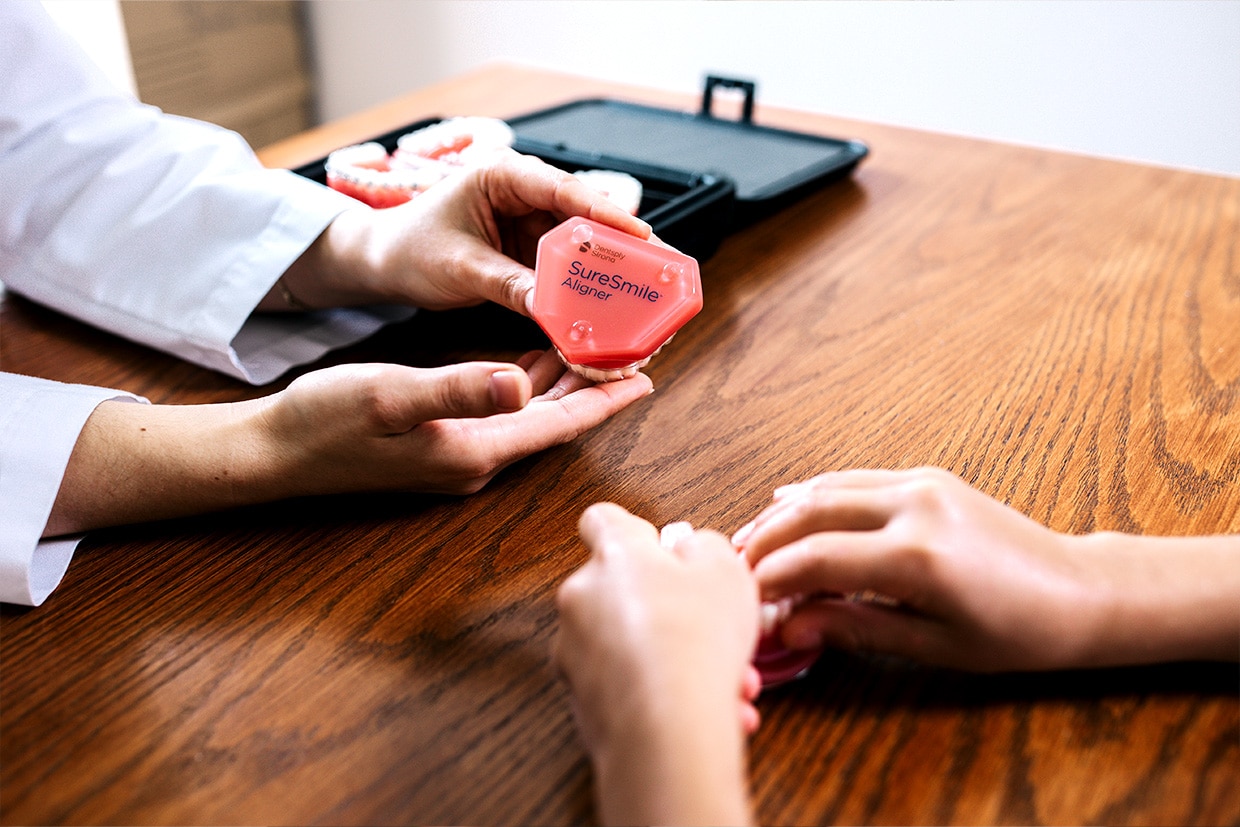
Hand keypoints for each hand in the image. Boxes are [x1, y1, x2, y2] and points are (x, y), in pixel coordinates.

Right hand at [47, 351, 651, 534]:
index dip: (603, 402)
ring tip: (593, 347)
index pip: (557, 425)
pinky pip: (497, 414)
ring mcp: (455, 455)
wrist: (274, 452)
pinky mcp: (437, 445)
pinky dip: (522, 385)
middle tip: (629, 353)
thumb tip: (520, 382)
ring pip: (526, 416)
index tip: (645, 379)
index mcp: (474, 451)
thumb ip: (458, 388)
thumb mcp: (391, 394)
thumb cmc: (326, 422)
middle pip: (551, 422)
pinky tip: (530, 359)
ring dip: (558, 383)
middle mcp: (474, 460)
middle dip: (591, 389)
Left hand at [277, 150, 651, 314]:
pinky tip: (608, 303)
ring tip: (643, 290)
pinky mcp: (530, 249)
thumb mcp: (461, 268)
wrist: (383, 262)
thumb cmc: (410, 249)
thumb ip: (509, 285)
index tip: (641, 235)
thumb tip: (553, 310)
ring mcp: (529, 221)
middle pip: (583, 216)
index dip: (606, 213)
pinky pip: (565, 266)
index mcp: (502, 176)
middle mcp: (523, 192)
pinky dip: (584, 285)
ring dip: (606, 268)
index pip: (563, 190)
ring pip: (580, 242)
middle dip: (618, 243)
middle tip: (658, 268)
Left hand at [555, 503, 757, 826]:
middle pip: (623, 589)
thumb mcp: (726, 569)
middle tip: (710, 627)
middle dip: (670, 608)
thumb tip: (691, 548)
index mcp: (613, 556)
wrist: (667, 727)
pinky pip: (627, 685)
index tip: (660, 549)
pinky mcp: (580, 699)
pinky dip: (662, 692)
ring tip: (729, 680)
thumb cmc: (693, 641)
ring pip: (630, 644)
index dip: (634, 531)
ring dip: (675, 656)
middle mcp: (581, 598)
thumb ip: (706, 546)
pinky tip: (714, 708)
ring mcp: (575, 651)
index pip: (602, 520)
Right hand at [734, 467, 1239, 670]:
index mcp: (917, 556)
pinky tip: (789, 507)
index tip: (744, 602)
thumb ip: (854, 628)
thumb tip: (791, 626)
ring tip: (752, 544)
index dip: (770, 580)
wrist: (1078, 592)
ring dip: (783, 514)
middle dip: (764, 541)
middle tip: (735, 572)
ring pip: (826, 487)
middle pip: (810, 513)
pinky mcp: (927, 476)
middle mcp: (914, 506)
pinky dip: (816, 494)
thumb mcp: (933, 646)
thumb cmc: (1016, 631)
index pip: (815, 559)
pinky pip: (854, 479)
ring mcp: (921, 483)